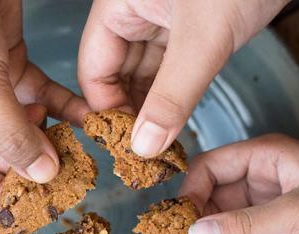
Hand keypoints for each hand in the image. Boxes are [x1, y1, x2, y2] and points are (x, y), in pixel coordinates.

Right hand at [0, 0, 89, 207]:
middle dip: (27, 162)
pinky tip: (86, 117)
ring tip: (81, 148)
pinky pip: (34, 96)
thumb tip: (44, 176)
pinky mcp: (4, 63)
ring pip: (17, 126)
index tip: (33, 201)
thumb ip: (11, 136)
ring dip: (47, 136)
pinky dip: (58, 106)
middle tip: (67, 173)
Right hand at [78, 0, 288, 157]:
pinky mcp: (192, 29)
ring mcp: (163, 21)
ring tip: (160, 147)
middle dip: (130, 114)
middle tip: (144, 154)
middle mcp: (135, 13)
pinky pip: (172, 70)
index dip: (107, 110)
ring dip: (152, 111)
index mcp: (119, 6)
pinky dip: (174, 97)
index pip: (94, 70)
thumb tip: (145, 144)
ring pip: (145, 75)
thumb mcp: (204, 38)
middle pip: (116, 75)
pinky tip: (176, 124)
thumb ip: (173, 95)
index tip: (126, 146)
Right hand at [179, 135, 298, 233]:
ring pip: (227, 221)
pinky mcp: (285, 230)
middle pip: (213, 197)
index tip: (182, 225)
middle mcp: (264, 178)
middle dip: (204, 225)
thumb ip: (246, 225)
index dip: (190, 193)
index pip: (208, 168)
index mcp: (265, 156)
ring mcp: (274, 205)